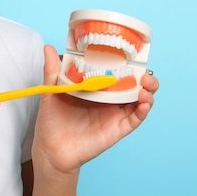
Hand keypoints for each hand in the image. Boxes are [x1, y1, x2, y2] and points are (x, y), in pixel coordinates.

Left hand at [32, 45, 158, 175]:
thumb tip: (48, 47)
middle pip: (136, 86)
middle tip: (144, 74)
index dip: (130, 64)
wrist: (51, 148)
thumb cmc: (52, 119)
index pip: (119, 72)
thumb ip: (53, 70)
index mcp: (98, 87)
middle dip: (146, 78)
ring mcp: (114, 114)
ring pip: (140, 102)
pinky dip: (142, 111)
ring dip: (148, 92)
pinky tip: (143, 104)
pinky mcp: (116, 129)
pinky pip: (134, 120)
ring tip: (146, 86)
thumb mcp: (52, 90)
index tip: (134, 54)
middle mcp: (110, 100)